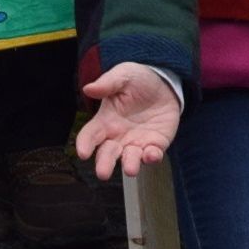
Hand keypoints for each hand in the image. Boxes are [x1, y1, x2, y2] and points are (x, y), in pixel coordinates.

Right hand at [75, 62, 181, 179]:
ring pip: (129, 159)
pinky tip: (152, 154)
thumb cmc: (137, 80)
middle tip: (103, 173)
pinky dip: (152, 157)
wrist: (164, 83)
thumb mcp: (123, 75)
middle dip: (104, 164)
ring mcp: (136, 143)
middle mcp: (118, 137)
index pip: (90, 136)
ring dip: (129, 165)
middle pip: (107, 154)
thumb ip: (107, 83)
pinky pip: (152, 155)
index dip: (85, 144)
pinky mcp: (155, 144)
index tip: (83, 153)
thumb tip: (88, 88)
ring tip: (130, 169)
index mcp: (105, 121)